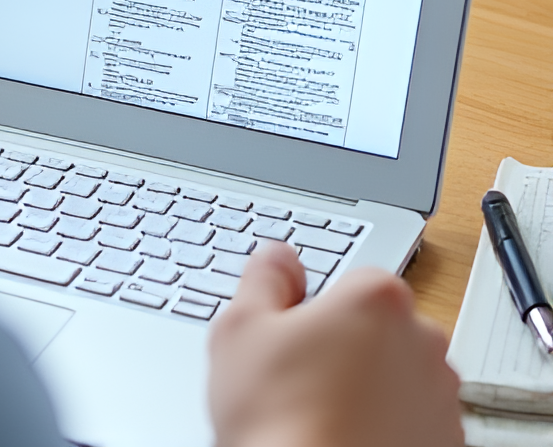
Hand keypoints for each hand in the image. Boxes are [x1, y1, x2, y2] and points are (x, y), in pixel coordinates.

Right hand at [207, 242, 462, 446]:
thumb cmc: (279, 418)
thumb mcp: (240, 328)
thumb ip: (265, 277)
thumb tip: (278, 259)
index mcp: (377, 298)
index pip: (350, 281)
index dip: (314, 309)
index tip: (291, 336)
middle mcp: (423, 341)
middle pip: (378, 326)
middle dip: (345, 345)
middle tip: (298, 377)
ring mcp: (442, 399)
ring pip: (396, 376)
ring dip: (368, 388)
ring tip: (319, 417)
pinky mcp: (447, 446)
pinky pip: (412, 422)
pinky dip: (386, 428)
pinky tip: (345, 440)